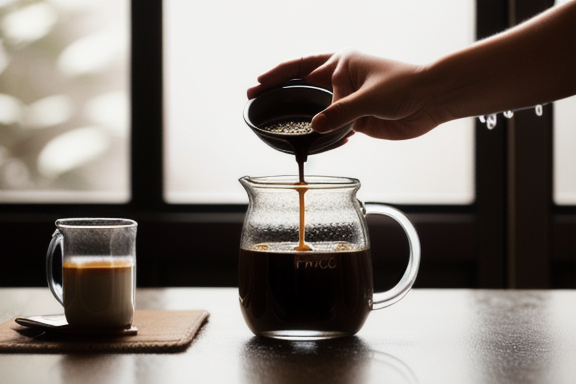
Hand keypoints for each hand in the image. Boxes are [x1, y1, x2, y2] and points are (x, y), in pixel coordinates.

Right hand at [247, 50, 442, 139]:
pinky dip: (325, 135)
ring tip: (283, 128)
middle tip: (258, 104)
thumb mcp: (367, 98)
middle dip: (282, 96)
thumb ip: (339, 114)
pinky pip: (333, 128)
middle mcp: (341, 81)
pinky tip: (316, 141)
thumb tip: (315, 128)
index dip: (277, 76)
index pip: (300, 67)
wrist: (432, 100)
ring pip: (317, 111)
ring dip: (303, 119)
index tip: (259, 84)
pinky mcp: (357, 120)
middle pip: (303, 88)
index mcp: (341, 64)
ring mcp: (348, 101)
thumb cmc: (404, 85)